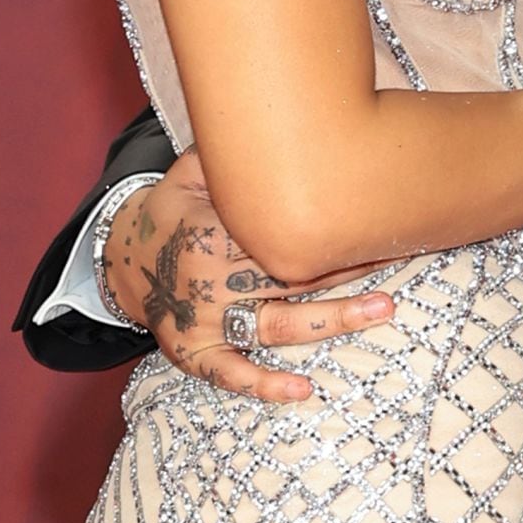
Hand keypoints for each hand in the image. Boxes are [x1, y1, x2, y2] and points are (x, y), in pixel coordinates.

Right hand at [104, 151, 394, 402]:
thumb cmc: (172, 210)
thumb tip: (279, 131)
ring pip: (277, 323)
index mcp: (214, 233)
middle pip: (293, 275)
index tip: (378, 217)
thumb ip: (229, 158)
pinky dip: (262, 385)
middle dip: (350, 265)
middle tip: (403, 251)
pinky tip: (302, 390)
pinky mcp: (193, 351)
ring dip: (332, 318)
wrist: (120, 258)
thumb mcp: (189, 172)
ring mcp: (204, 320)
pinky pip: (229, 373)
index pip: (282, 231)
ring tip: (381, 309)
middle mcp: (212, 280)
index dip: (332, 227)